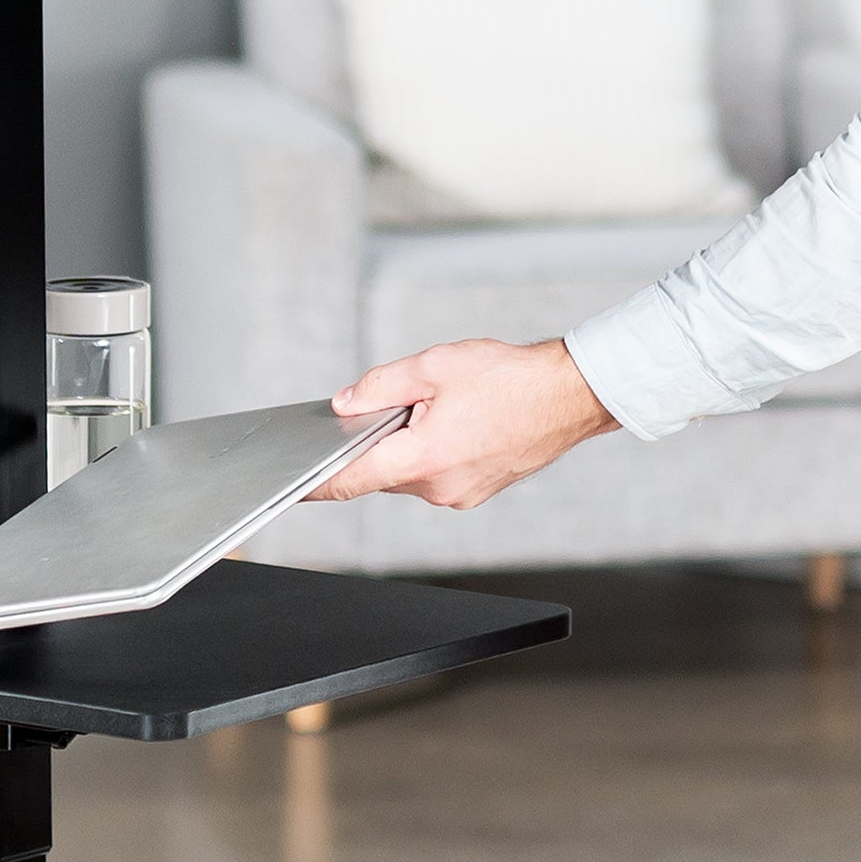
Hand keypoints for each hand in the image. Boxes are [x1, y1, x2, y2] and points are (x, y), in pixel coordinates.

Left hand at [307, 337, 618, 508]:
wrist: (569, 396)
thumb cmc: (511, 379)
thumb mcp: (433, 367)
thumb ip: (380, 386)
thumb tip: (345, 404)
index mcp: (422, 458)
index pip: (351, 480)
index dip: (316, 483)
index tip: (291, 486)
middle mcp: (438, 488)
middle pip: (379, 472)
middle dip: (375, 441)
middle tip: (397, 404)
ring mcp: (458, 494)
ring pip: (408, 473)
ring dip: (407, 445)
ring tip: (441, 408)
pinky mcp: (474, 492)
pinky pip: (433, 476)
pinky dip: (430, 453)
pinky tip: (455, 423)